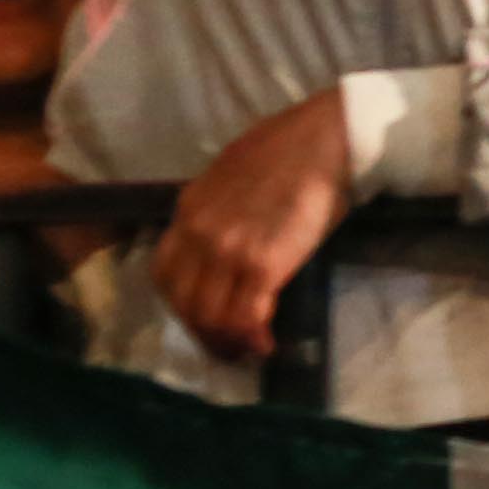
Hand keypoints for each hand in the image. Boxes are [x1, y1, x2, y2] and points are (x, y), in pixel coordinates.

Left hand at [152, 89, 353, 358]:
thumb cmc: (287, 148)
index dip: (180, 304)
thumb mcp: (229, 173)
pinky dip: (252, 338)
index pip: (164, 273)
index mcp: (188, 209)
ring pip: (211, 317)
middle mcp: (200, 234)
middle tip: (226, 344)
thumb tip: (224, 235)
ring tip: (248, 348)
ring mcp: (229, 251)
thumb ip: (216, 208)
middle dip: (203, 333)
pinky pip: (245, 317)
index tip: (201, 316)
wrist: (324, 139)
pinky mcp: (263, 265)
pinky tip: (266, 344)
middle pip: (184, 303)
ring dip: (227, 341)